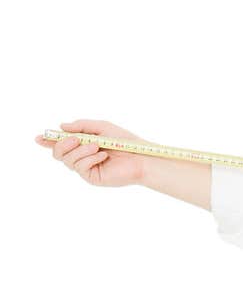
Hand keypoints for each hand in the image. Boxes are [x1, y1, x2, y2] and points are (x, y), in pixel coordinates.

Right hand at [34, 119, 156, 187]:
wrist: (141, 157)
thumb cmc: (125, 142)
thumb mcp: (102, 128)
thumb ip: (81, 126)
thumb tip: (61, 126)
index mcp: (83, 145)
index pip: (60, 144)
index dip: (48, 141)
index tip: (39, 137)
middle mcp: (82, 158)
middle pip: (58, 153)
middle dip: (62, 144)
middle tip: (76, 138)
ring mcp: (86, 168)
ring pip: (68, 160)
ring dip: (81, 150)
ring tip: (98, 146)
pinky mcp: (93, 177)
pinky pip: (80, 167)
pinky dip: (90, 158)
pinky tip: (103, 156)